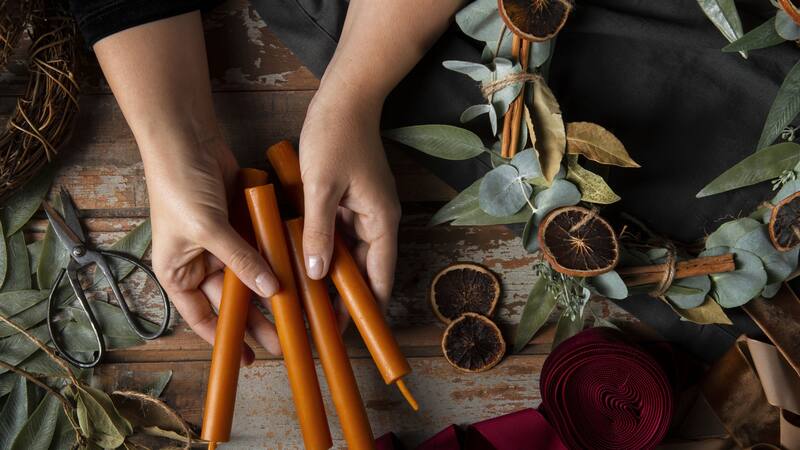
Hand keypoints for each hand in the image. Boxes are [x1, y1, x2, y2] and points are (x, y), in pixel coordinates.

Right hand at [145, 131, 281, 361]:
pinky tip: (297, 273)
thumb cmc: (180, 185)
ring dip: (271, 289)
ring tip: (299, 309)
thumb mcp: (207, 229)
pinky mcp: (240, 223)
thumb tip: (269, 289)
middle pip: (232, 300)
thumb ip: (239, 260)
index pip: (201, 318)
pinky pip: (261, 248)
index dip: (225, 339)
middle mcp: (198, 262)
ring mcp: (221, 242)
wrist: (186, 138)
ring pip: (250, 275)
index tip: (249, 359)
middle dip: (258, 318)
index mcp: (176, 272)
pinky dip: (276, 259)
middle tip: (287, 338)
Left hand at [298, 83, 400, 328]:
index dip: (366, 309)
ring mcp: (364, 209)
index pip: (379, 278)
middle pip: (365, 270)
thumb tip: (316, 274)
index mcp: (381, 221)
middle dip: (344, 297)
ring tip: (307, 299)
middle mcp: (378, 220)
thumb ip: (318, 232)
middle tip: (317, 322)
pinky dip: (323, 250)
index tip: (347, 332)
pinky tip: (302, 262)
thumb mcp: (321, 186)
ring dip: (331, 274)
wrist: (346, 96)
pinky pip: (339, 234)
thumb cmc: (336, 136)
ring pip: (349, 254)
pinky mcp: (350, 199)